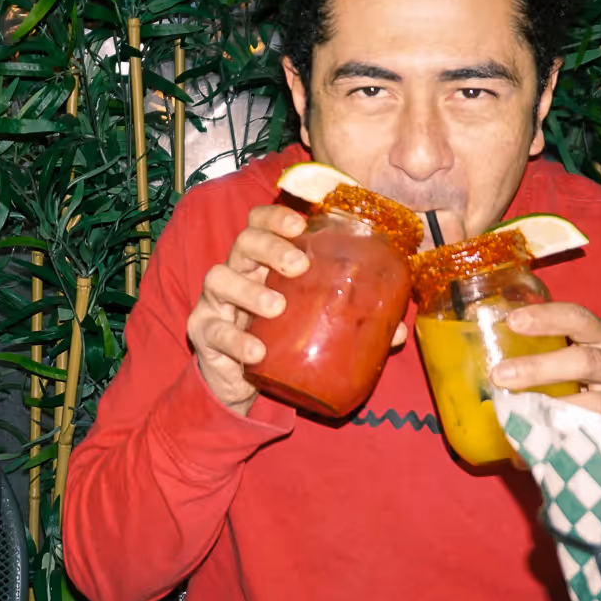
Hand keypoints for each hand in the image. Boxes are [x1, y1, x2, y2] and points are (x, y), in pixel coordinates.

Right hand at [187, 203, 407, 414]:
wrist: (240, 382)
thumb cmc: (280, 340)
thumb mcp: (314, 326)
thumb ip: (352, 324)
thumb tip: (397, 331)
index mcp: (264, 263)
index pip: (261, 224)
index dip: (276, 218)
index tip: (301, 226)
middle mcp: (237, 273)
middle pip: (244, 243)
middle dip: (270, 247)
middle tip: (299, 266)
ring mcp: (215, 302)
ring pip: (220, 278)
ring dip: (249, 290)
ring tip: (277, 307)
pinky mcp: (203, 333)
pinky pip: (214, 330)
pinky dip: (235, 339)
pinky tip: (256, 351)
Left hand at [492, 302, 600, 437]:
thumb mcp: (586, 353)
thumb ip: (550, 349)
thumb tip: (484, 360)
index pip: (577, 318)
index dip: (546, 317)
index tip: (512, 321)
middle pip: (583, 361)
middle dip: (539, 367)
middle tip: (500, 374)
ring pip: (594, 403)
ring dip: (551, 408)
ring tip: (516, 413)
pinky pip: (593, 435)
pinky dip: (562, 440)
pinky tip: (533, 444)